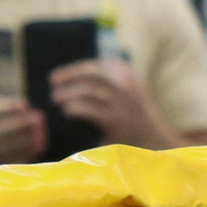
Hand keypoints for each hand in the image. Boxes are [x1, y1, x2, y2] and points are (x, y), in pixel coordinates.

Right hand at [0, 66, 43, 164]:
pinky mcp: (0, 162)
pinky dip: (31, 148)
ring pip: (21, 142)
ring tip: (38, 127)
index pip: (4, 108)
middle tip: (38, 117)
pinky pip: (22, 155)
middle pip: (16, 125)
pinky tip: (36, 140)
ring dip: (33, 134)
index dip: (18, 106)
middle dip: (30, 121)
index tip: (23, 105)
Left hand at [48, 58, 175, 150]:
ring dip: (68, 93)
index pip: (96, 65)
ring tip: (55, 98)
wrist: (154, 141)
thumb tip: (73, 76)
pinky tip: (66, 112)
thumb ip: (107, 83)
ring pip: (88, 90)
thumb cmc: (134, 117)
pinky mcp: (116, 120)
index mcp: (127, 76)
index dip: (73, 69)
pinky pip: (89, 110)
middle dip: (69, 76)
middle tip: (52, 83)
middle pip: (91, 74)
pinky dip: (74, 108)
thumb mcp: (126, 94)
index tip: (57, 76)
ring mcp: (121, 103)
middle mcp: (126, 86)